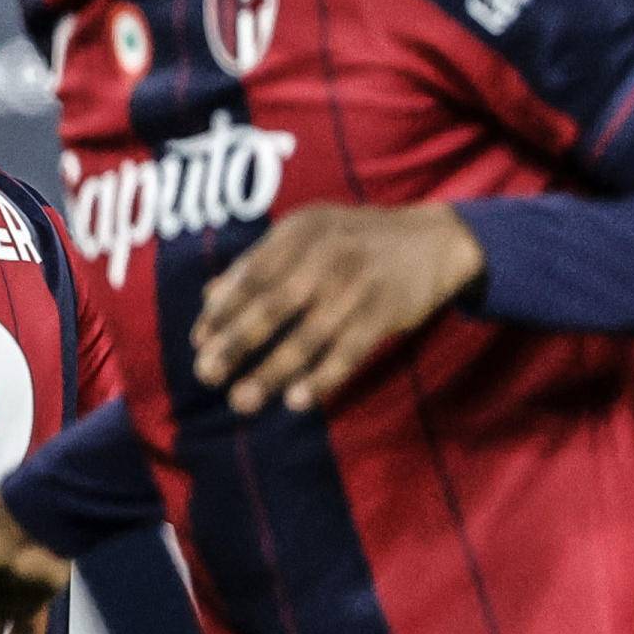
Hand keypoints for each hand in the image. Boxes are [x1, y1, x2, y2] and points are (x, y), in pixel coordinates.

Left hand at [190, 202, 484, 415]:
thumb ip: (260, 265)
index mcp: (299, 232)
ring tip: (241, 401)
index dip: (222, 312)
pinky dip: (323, 377)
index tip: (199, 343)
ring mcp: (357, 283)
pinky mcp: (386, 311)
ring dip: (271, 372)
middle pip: (272, 306)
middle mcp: (326, 253)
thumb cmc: (354, 242)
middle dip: (236, 344)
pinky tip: (297, 400)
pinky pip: (348, 350)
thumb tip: (207, 299)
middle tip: (206, 375)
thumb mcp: (307, 236)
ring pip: (306, 335)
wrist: (434, 239)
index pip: (250, 275)